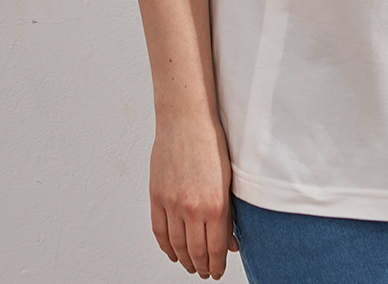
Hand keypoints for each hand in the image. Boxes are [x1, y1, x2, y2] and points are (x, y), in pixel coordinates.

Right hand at [149, 113, 238, 278]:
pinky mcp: (156, 196)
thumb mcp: (229, 178)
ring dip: (184, 260)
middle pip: (195, 252)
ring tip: (190, 265)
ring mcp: (171, 203)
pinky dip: (165, 247)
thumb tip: (230, 242)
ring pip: (176, 246)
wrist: (186, 118)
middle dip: (201, 267)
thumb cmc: (211, 141)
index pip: (216, 250)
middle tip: (205, 272)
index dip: (217, 266)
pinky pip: (159, 231)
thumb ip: (228, 213)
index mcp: (215, 204)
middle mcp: (192, 208)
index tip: (218, 271)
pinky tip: (172, 252)